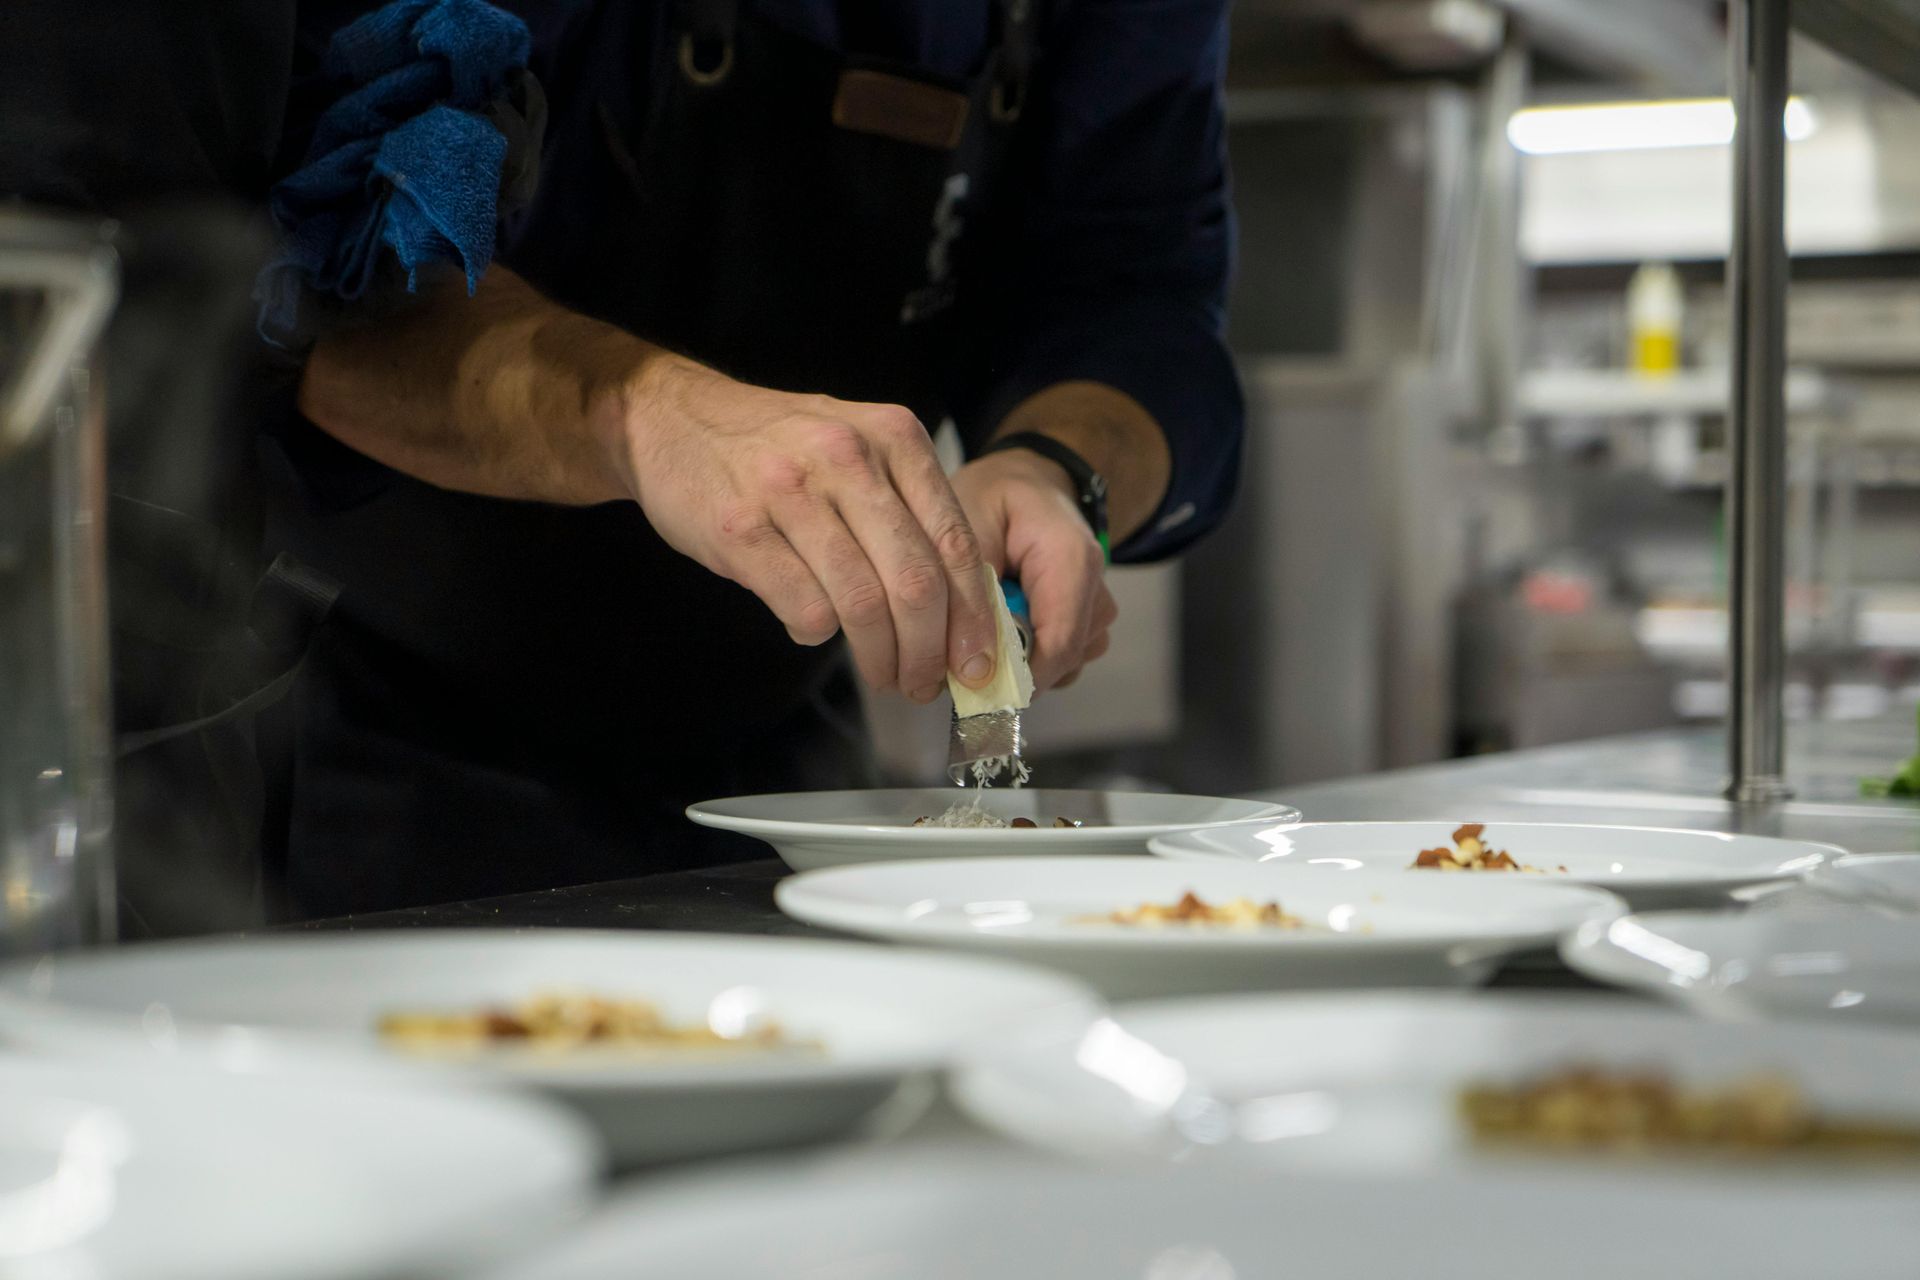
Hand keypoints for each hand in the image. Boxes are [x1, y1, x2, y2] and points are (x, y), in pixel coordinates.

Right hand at [613, 358, 999, 702]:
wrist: (671, 419)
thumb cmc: (776, 447)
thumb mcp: (858, 449)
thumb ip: (909, 510)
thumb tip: (962, 610)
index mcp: (894, 437)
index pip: (955, 542)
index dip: (973, 617)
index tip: (978, 663)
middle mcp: (848, 457)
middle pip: (916, 582)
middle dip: (930, 652)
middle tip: (926, 684)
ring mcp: (791, 491)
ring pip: (863, 604)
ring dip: (881, 657)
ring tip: (884, 675)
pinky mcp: (742, 529)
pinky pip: (805, 608)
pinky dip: (819, 634)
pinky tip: (814, 625)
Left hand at [949, 446, 1117, 691]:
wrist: (1025, 483)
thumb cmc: (995, 497)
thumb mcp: (967, 524)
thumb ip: (969, 591)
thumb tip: (964, 661)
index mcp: (1071, 559)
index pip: (1059, 642)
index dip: (1019, 676)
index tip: (976, 690)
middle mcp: (1094, 585)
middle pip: (1066, 658)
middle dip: (1015, 667)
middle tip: (966, 647)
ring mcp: (1095, 604)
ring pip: (1066, 663)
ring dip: (1022, 658)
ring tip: (987, 622)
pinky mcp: (1086, 618)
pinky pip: (1061, 656)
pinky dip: (1029, 652)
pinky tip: (1005, 623)